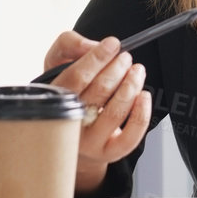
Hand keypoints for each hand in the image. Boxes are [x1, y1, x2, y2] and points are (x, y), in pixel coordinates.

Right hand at [44, 33, 150, 194]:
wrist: (74, 130)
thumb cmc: (70, 91)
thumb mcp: (59, 61)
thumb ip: (69, 44)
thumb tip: (92, 46)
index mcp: (53, 100)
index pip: (75, 77)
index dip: (97, 58)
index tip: (113, 44)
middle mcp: (69, 124)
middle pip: (99, 91)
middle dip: (118, 69)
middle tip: (126, 58)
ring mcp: (89, 142)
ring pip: (116, 111)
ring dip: (132, 85)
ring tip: (137, 71)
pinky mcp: (109, 152)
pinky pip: (131, 136)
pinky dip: (142, 112)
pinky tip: (143, 95)